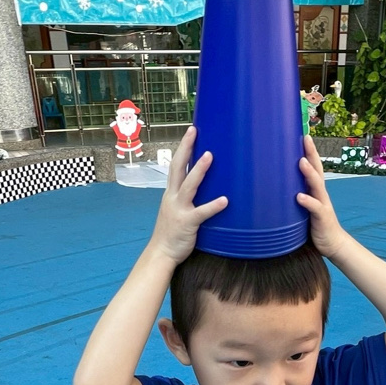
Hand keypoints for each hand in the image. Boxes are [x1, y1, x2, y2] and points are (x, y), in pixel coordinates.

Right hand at [149, 126, 227, 264]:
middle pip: (177, 167)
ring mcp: (178, 209)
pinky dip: (213, 206)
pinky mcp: (187, 223)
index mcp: (170, 193)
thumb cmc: (171, 233)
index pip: (175, 166)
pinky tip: (225, 200)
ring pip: (188, 185)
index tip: (191, 132)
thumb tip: (203, 190)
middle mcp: (172, 197)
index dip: (182, 148)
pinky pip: (201, 212)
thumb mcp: (175, 211)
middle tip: (194, 131)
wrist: (161, 253)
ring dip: (199, 170)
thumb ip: (186, 199)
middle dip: (186, 148)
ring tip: (210, 155)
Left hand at [297, 134, 347, 261]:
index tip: (302, 135)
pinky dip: (307, 201)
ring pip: (317, 185)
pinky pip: (315, 208)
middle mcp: (320, 193)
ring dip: (309, 173)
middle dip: (311, 154)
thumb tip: (273, 187)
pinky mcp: (322, 218)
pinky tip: (299, 197)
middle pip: (317, 169)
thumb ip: (293, 196)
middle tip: (305, 138)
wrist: (332, 244)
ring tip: (301, 162)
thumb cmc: (314, 225)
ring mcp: (323, 204)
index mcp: (315, 190)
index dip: (309, 151)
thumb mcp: (303, 208)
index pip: (313, 166)